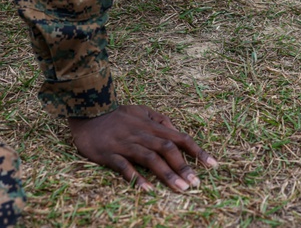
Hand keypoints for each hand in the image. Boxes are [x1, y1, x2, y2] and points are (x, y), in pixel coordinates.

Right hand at [69, 105, 217, 191]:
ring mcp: (125, 144)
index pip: (179, 137)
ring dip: (166, 174)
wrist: (87, 113)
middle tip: (196, 183)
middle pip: (167, 149)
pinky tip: (147, 189)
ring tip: (180, 189)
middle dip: (183, 166)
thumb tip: (176, 130)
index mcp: (151, 126)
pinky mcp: (109, 153)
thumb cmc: (116, 115)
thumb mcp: (140, 110)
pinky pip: (124, 166)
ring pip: (150, 158)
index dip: (197, 151)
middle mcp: (141, 134)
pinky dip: (136, 177)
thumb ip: (159, 119)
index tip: (212, 165)